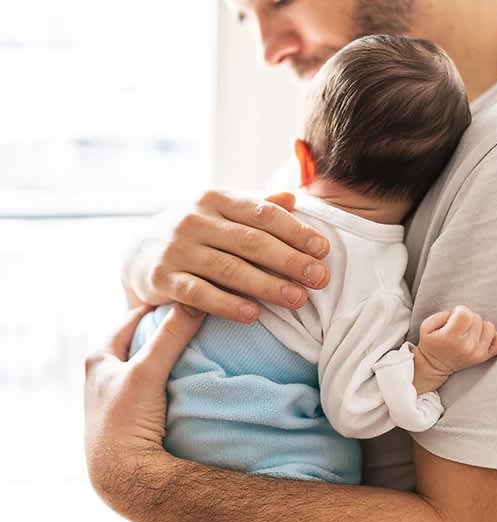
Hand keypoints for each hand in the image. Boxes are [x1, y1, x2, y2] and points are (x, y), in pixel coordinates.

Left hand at [84, 305, 205, 509]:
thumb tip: (197, 301)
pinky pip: (157, 383)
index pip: (134, 316)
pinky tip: (190, 376)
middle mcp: (104, 373)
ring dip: (171, 353)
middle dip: (168, 328)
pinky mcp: (133, 414)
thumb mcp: (147, 372)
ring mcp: (119, 395)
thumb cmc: (126, 421)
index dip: (162, 305)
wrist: (125, 477)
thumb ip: (171, 336)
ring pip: (150, 361)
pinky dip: (172, 375)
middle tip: (199, 319)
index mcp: (99, 357)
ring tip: (199, 344)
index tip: (191, 298)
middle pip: (142, 338)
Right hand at [123, 190, 331, 322]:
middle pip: (251, 241)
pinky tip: (253, 315)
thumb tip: (294, 197)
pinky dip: (227, 304)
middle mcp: (195, 219)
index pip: (263, 213)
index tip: (323, 250)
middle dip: (290, 260)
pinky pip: (199, 293)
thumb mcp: (223, 212)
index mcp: (217, 199)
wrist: (139, 253)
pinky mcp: (161, 278)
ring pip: (229, 268)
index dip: (296, 231)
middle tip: (320, 278)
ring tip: (298, 299)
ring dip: (267, 285)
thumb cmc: (198, 233)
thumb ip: (257, 206)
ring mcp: (176, 249)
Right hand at [412, 306, 496, 393]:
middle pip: (477, 318)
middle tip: (459, 326)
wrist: (434, 366)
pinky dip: (493, 337)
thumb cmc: (431, 343)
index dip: (460, 310)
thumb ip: (441, 315)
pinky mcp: (484, 357)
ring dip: (480, 326)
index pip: (465, 313)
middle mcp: (467, 346)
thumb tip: (458, 314)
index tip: (454, 316)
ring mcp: (478, 353)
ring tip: (469, 331)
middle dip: (468, 318)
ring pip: (489, 327)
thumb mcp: (426, 326)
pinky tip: (481, 337)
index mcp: (451, 337)